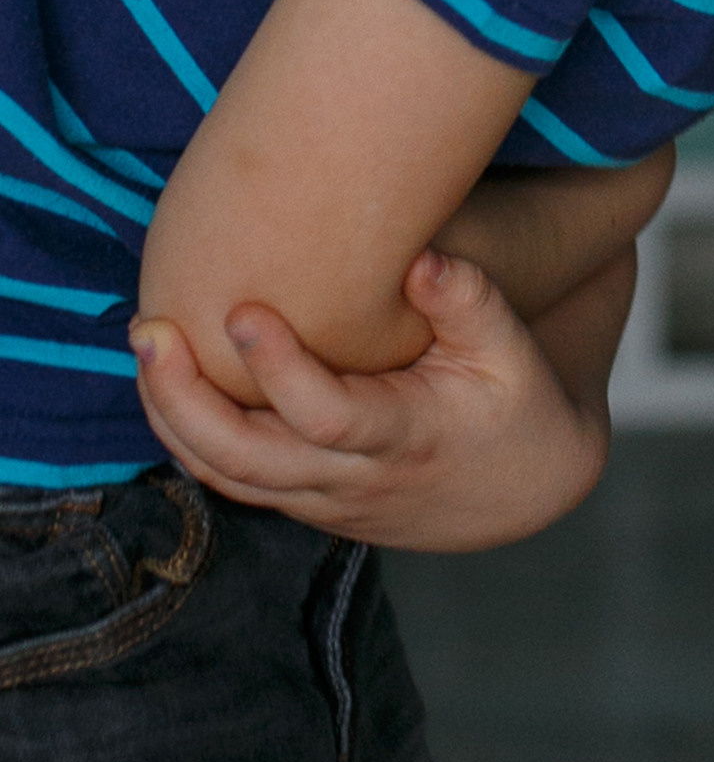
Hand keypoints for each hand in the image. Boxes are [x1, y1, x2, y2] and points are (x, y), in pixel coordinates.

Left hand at [128, 245, 611, 553]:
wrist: (520, 489)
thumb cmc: (514, 404)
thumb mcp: (511, 348)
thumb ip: (467, 300)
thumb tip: (420, 258)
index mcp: (406, 438)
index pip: (326, 417)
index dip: (278, 369)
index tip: (243, 309)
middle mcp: (353, 480)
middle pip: (247, 460)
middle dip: (185, 400)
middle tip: (150, 331)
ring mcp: (323, 501)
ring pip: (226, 477)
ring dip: (172, 418)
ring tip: (146, 346)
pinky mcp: (305, 503)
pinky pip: (231, 479)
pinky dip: (188, 435)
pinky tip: (166, 383)